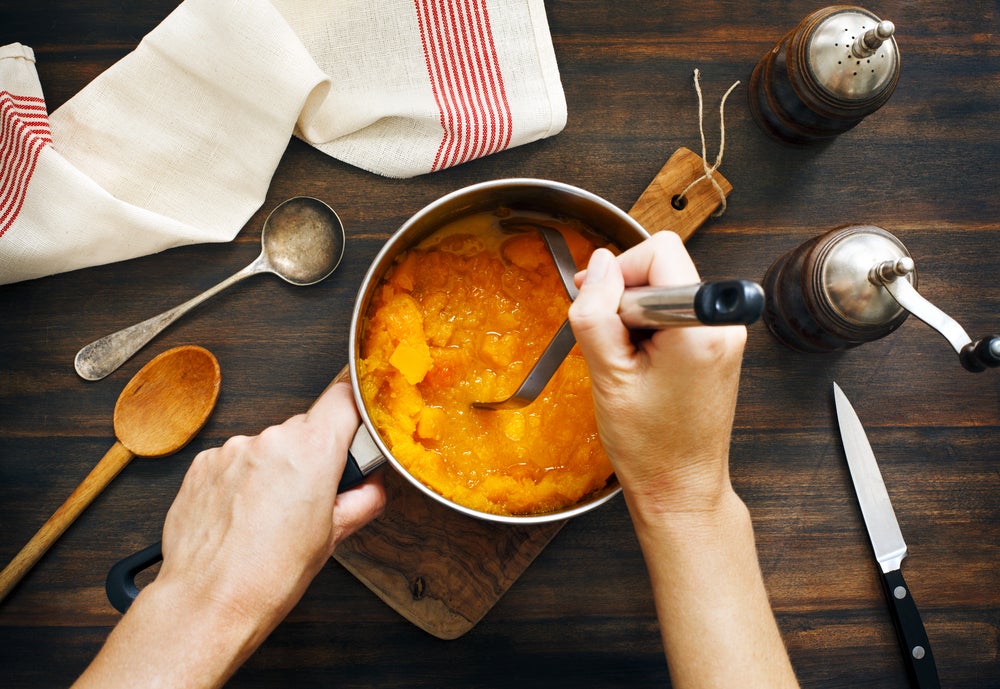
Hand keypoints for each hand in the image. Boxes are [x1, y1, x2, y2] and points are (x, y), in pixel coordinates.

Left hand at [155, 378, 384, 630]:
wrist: (209, 602)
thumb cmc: (269, 576)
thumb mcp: (335, 537)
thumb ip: (363, 498)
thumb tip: (370, 484)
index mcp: (312, 451)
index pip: (343, 397)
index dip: (354, 411)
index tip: (356, 429)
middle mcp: (270, 441)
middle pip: (305, 427)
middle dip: (313, 455)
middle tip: (312, 497)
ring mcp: (232, 450)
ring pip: (268, 446)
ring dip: (274, 470)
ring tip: (269, 516)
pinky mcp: (203, 464)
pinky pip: (235, 461)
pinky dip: (242, 481)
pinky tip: (242, 515)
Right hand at [568, 231, 746, 515]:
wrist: (681, 489)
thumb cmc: (650, 446)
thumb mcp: (607, 375)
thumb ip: (597, 311)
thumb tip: (597, 264)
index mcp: (700, 326)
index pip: (659, 251)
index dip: (620, 274)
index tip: (603, 311)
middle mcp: (723, 324)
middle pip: (664, 266)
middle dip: (626, 296)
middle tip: (611, 342)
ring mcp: (724, 335)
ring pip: (666, 290)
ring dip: (635, 316)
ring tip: (627, 361)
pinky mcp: (717, 346)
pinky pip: (675, 313)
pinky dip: (649, 330)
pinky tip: (640, 365)